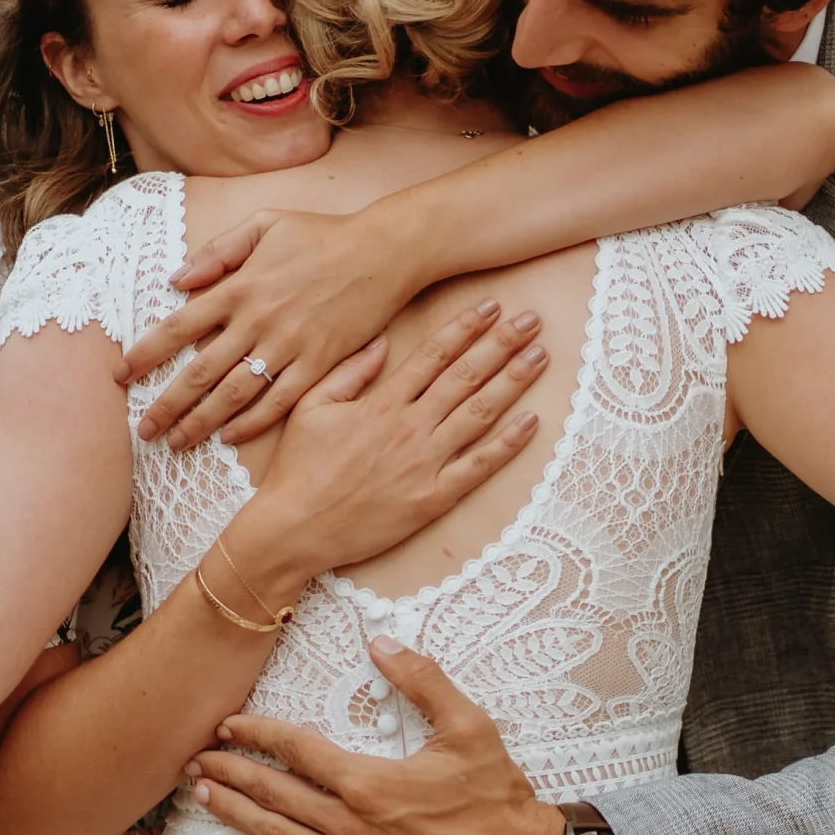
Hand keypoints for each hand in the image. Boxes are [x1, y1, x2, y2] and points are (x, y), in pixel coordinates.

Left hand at [118, 205, 419, 447]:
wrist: (384, 251)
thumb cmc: (322, 234)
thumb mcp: (265, 223)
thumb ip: (219, 252)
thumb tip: (177, 280)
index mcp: (240, 287)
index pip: (178, 326)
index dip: (146, 354)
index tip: (120, 376)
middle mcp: (258, 320)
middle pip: (200, 371)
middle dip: (166, 404)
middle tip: (142, 429)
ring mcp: (289, 345)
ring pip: (234, 394)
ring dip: (201, 422)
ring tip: (176, 442)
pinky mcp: (319, 363)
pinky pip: (280, 401)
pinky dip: (252, 422)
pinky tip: (230, 437)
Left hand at [186, 637, 563, 834]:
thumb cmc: (500, 800)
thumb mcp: (471, 728)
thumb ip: (423, 682)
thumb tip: (383, 644)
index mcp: (370, 782)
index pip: (297, 751)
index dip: (257, 734)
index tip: (228, 724)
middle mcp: (352, 827)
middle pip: (275, 794)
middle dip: (230, 773)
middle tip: (193, 760)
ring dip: (235, 816)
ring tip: (202, 797)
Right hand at [226, 301, 546, 591]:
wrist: (295, 529)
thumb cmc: (299, 469)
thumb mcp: (311, 407)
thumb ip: (350, 372)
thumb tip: (383, 340)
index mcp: (382, 403)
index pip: (434, 355)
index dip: (466, 327)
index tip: (492, 306)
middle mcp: (409, 427)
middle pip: (465, 376)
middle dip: (501, 344)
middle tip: (531, 321)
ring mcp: (425, 463)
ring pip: (479, 414)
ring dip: (512, 382)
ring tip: (539, 357)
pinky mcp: (433, 498)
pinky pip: (479, 467)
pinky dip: (508, 444)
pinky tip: (532, 422)